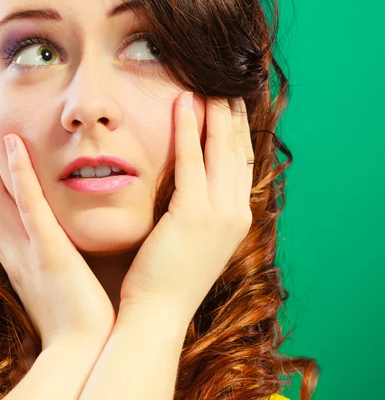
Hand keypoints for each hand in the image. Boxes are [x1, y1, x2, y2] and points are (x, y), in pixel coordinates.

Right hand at [0, 129, 116, 350]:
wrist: (86, 354)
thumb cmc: (80, 325)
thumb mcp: (62, 290)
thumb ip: (59, 266)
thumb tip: (69, 252)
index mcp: (21, 264)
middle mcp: (17, 256)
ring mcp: (30, 252)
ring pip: (0, 200)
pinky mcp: (50, 252)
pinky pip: (30, 207)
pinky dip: (19, 175)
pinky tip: (13, 147)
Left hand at [119, 92, 253, 328]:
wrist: (157, 314)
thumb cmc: (167, 277)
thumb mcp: (194, 239)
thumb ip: (200, 209)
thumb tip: (193, 184)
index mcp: (237, 218)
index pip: (241, 164)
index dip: (236, 132)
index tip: (230, 106)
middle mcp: (236, 212)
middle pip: (237, 151)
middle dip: (231, 115)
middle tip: (222, 86)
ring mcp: (219, 213)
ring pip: (220, 149)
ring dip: (214, 113)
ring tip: (205, 85)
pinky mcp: (194, 214)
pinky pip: (191, 160)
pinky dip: (188, 129)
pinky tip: (182, 104)